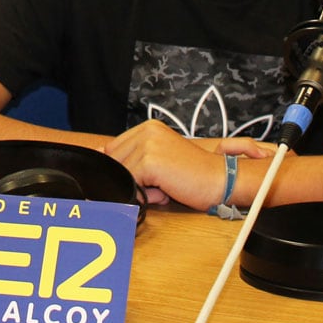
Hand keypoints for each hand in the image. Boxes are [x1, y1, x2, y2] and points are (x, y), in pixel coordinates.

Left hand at [104, 121, 271, 211]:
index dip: (123, 169)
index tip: (144, 179)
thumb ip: (133, 158)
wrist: (220, 180)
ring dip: (140, 188)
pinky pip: (131, 184)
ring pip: (122, 174)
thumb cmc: (193, 174)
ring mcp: (147, 144)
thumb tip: (101, 155)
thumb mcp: (160, 160)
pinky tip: (165, 192)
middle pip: (114, 161)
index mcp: (148, 127)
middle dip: (133, 179)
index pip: (114, 149)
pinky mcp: (149, 161)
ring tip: (165, 188)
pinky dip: (145, 195)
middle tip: (160, 185)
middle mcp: (146, 130)